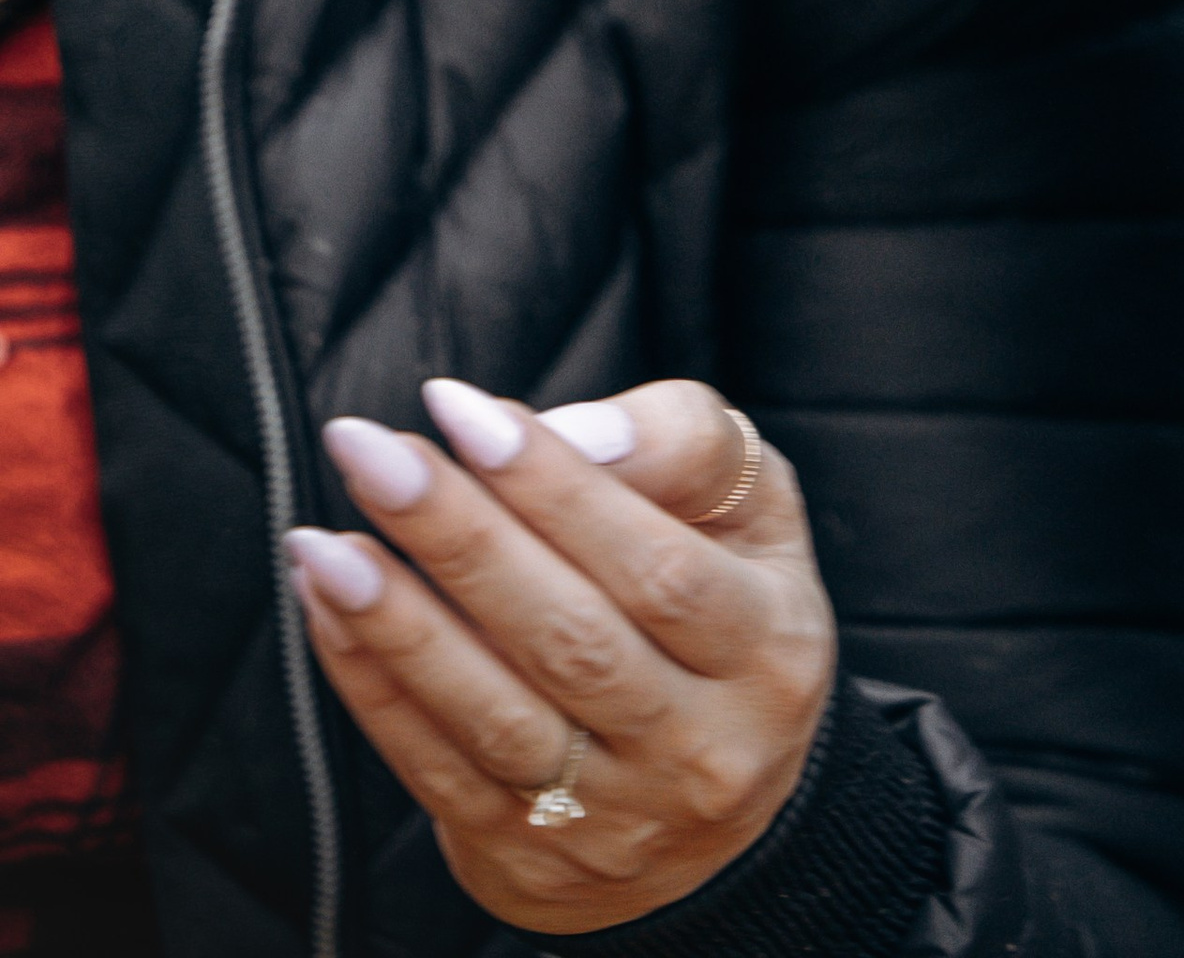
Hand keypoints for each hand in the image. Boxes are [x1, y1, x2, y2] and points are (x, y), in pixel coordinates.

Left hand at [288, 378, 836, 933]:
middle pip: (570, 639)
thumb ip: (682, 447)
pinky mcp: (532, 866)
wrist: (720, 809)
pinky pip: (439, 772)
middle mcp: (701, 749)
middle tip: (367, 450)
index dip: (554, 488)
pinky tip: (331, 609)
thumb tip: (574, 434)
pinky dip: (375, 688)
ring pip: (496, 716)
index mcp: (767, 650)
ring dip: (398, 625)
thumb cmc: (728, 602)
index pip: (658, 567)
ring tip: (325, 544)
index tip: (459, 408)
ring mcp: (614, 821)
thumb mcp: (752, 511)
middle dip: (457, 536)